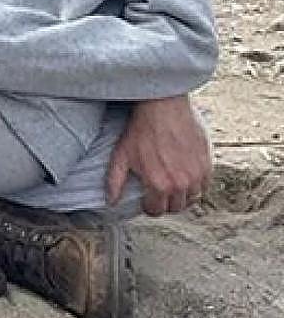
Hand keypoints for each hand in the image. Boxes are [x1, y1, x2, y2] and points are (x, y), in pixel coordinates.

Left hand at [106, 94, 210, 214]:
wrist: (164, 107)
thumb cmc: (141, 130)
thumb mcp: (121, 155)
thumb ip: (115, 182)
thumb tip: (110, 202)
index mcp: (158, 185)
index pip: (156, 211)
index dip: (149, 206)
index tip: (146, 199)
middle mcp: (180, 184)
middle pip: (176, 208)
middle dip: (165, 202)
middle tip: (159, 191)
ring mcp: (196, 175)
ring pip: (192, 199)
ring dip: (182, 195)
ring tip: (172, 183)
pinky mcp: (208, 165)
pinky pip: (204, 185)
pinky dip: (196, 184)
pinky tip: (185, 174)